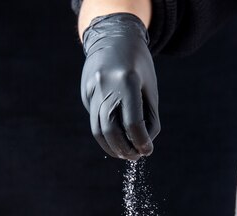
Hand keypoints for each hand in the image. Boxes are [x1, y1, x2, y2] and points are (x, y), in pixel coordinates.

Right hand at [80, 13, 159, 159]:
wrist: (114, 37)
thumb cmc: (139, 66)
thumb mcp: (150, 89)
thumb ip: (150, 118)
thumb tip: (143, 145)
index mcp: (128, 81)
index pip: (133, 123)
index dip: (141, 142)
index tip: (147, 151)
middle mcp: (106, 85)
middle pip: (110, 130)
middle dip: (123, 149)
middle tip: (134, 157)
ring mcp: (92, 89)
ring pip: (97, 129)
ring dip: (111, 147)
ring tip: (124, 153)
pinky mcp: (85, 93)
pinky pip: (95, 118)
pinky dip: (106, 131)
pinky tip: (116, 132)